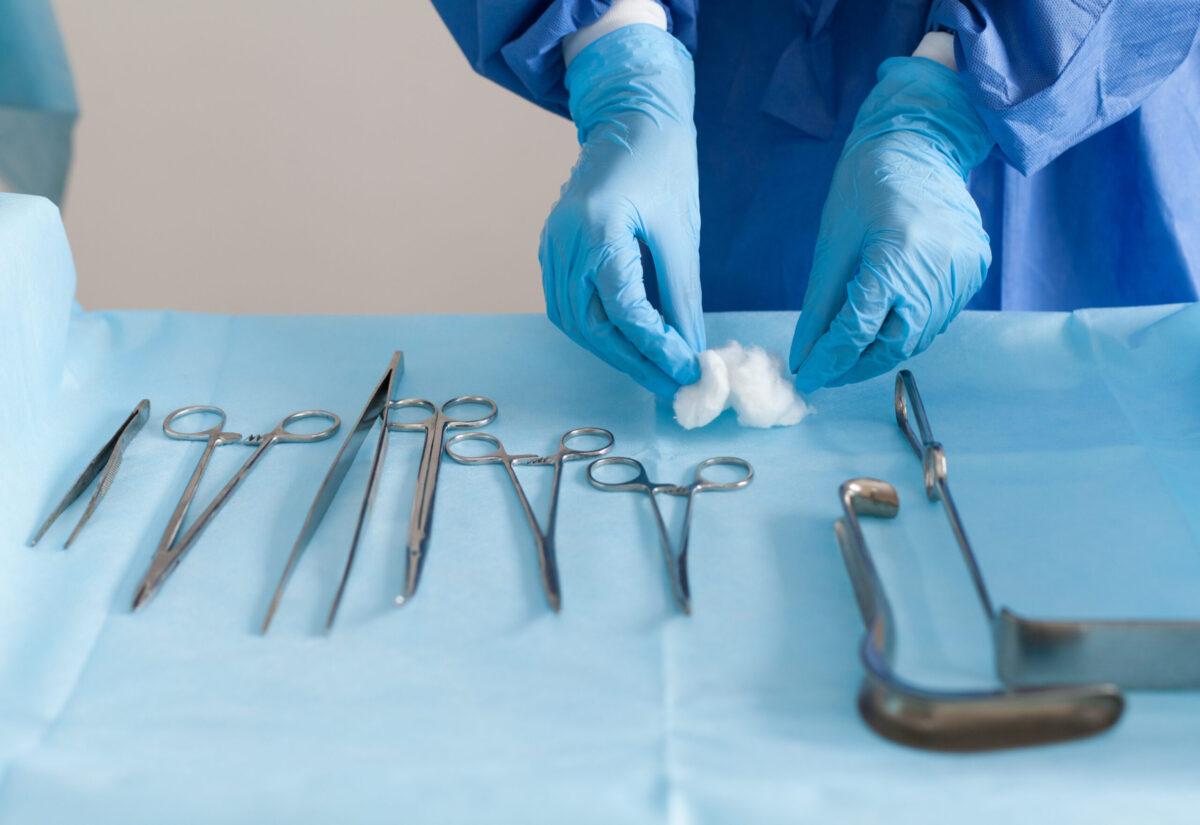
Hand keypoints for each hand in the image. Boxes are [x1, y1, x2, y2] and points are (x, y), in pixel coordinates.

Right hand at [540, 25, 703, 396]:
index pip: (624, 309)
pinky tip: (627, 342)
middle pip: (592, 326)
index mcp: (598, 228)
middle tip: (672, 385)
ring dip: (614, 352)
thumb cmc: (662, 161)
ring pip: (575, 323)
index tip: (687, 371)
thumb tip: (691, 349)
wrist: (628, 115)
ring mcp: (552, 246)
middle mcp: (565, 241)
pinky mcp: (552, 250)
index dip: (655, 348)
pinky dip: (597, 330)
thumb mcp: (681, 229)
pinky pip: (568, 306)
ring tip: (654, 370)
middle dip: (634, 362)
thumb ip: (682, 294)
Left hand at [790, 57, 994, 392]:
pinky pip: (936, 317)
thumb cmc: (867, 185)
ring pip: (919, 335)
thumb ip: (820, 306)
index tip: (808, 377)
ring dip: (882, 350)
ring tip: (850, 354)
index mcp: (898, 253)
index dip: (831, 358)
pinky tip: (883, 326)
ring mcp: (963, 271)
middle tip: (828, 372)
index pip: (860, 326)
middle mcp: (939, 267)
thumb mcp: (833, 244)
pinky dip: (907, 328)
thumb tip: (805, 356)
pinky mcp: (975, 271)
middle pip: (895, 342)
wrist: (922, 144)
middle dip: (858, 364)